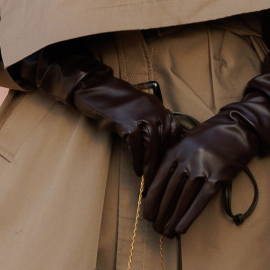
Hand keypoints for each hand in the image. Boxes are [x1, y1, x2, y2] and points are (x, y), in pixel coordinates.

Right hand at [13, 42, 185, 177]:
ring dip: (150, 166)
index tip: (169, 167)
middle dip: (162, 164)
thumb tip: (159, 148)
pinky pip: (136, 146)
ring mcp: (142, 115)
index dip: (172, 152)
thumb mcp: (138, 111)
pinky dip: (137, 160)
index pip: (175, 133)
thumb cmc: (115, 103)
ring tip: (149, 180)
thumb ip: (151, 124)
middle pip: (164, 143)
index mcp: (160, 107)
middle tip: (159, 180)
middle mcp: (155, 110)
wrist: (95, 90)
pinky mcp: (128, 122)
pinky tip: (136, 170)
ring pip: (152, 146)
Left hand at [144, 114, 255, 237]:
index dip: (152, 200)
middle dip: (161, 213)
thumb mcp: (186, 142)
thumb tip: (155, 186)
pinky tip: (181, 229)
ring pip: (183, 199)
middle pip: (169, 192)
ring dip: (173, 218)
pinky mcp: (218, 177)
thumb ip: (172, 161)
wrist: (238, 128)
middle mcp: (186, 160)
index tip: (148, 215)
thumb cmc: (210, 137)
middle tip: (156, 228)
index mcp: (175, 151)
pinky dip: (189, 216)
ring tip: (167, 233)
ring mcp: (202, 168)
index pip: (159, 180)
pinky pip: (200, 201)